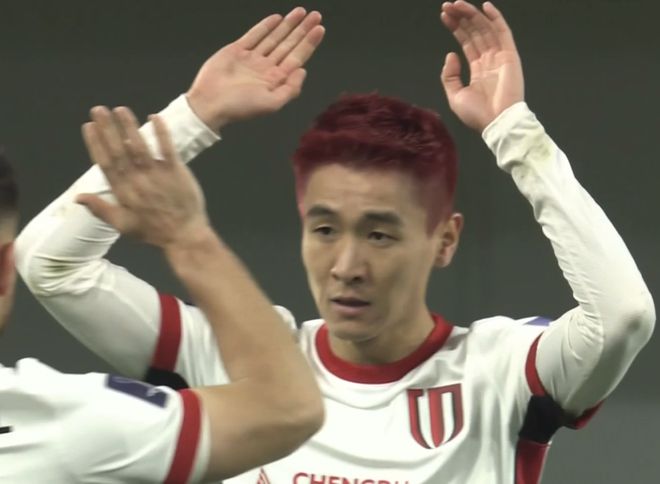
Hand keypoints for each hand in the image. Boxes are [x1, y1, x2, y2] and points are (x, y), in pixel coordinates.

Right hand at [77, 106, 210, 249]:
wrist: (184, 235)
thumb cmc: (153, 231)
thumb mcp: (123, 225)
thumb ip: (100, 209)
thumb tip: (77, 197)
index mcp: (123, 192)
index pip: (105, 163)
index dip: (96, 143)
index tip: (88, 126)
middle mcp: (137, 180)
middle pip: (119, 150)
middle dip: (107, 128)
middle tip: (98, 109)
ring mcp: (157, 174)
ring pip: (139, 145)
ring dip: (129, 126)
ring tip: (120, 109)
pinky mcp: (176, 171)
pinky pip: (167, 147)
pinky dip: (161, 132)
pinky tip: (154, 116)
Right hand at [187, 7, 324, 131]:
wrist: (210, 103)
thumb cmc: (239, 107)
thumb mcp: (271, 104)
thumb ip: (290, 89)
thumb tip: (303, 70)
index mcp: (275, 80)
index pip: (297, 58)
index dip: (309, 43)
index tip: (320, 29)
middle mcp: (266, 68)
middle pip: (289, 45)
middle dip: (302, 30)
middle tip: (316, 15)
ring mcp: (252, 58)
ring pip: (274, 38)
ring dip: (288, 25)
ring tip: (301, 12)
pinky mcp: (237, 51)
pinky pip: (254, 35)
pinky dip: (265, 26)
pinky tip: (277, 19)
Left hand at [439, 1, 523, 131]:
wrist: (496, 123)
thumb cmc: (477, 114)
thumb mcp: (455, 95)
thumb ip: (449, 75)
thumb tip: (451, 53)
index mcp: (478, 70)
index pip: (466, 43)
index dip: (455, 29)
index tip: (444, 16)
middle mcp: (489, 61)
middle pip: (474, 33)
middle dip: (461, 18)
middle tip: (448, 5)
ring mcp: (500, 57)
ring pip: (485, 29)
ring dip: (472, 15)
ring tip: (457, 4)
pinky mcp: (510, 56)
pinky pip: (503, 33)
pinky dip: (495, 18)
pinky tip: (485, 7)